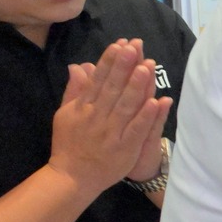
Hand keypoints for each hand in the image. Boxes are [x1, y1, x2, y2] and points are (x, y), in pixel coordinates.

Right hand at [48, 41, 171, 194]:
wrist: (71, 177)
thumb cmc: (69, 143)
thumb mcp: (65, 114)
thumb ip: (74, 90)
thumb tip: (76, 65)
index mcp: (83, 107)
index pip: (98, 79)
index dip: (109, 61)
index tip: (119, 44)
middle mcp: (97, 117)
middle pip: (113, 88)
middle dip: (124, 66)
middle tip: (134, 46)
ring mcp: (111, 133)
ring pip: (126, 106)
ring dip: (137, 86)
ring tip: (147, 66)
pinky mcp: (124, 148)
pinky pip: (136, 130)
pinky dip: (145, 116)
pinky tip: (156, 101)